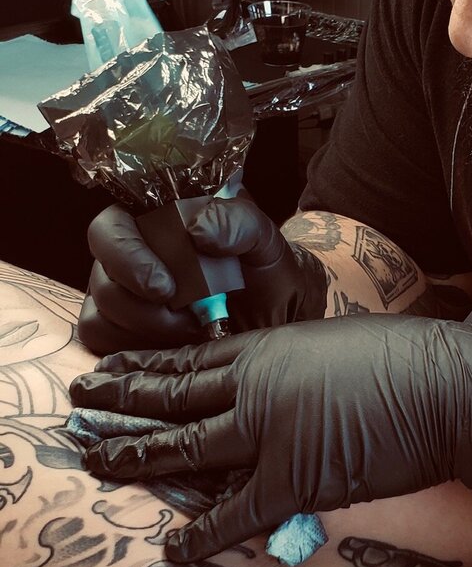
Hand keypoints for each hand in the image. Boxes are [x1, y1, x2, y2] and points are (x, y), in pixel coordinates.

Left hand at [70, 315, 471, 561]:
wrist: (444, 386)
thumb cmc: (401, 357)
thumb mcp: (335, 342)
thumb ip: (294, 362)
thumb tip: (275, 381)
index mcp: (272, 348)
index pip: (193, 358)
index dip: (148, 364)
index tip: (114, 366)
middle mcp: (258, 386)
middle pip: (175, 395)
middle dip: (123, 400)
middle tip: (83, 401)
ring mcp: (270, 431)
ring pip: (186, 446)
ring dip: (138, 455)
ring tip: (97, 457)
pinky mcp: (294, 478)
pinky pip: (235, 511)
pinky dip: (203, 529)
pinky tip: (175, 541)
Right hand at [79, 196, 326, 352]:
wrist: (277, 314)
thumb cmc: (266, 270)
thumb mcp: (264, 240)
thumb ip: (238, 222)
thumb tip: (196, 230)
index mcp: (155, 218)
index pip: (109, 228)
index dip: (126, 257)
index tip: (166, 287)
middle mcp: (130, 254)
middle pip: (102, 278)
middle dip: (141, 306)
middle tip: (188, 318)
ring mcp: (122, 293)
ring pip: (99, 315)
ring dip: (145, 330)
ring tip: (194, 329)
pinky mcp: (122, 329)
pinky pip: (103, 342)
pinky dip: (136, 348)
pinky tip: (177, 344)